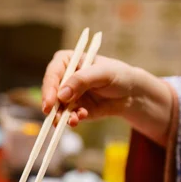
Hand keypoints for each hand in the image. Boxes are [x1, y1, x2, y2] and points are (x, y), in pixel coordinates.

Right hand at [42, 50, 172, 145]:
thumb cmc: (118, 75)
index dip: (49, 88)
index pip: (53, 73)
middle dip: (52, 106)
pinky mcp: (73, 109)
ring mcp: (67, 96)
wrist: (131, 94)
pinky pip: (67, 117)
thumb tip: (61, 95)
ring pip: (56, 108)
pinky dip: (72, 120)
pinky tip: (81, 117)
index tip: (49, 102)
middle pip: (50, 92)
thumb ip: (82, 81)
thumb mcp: (103, 73)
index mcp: (68, 61)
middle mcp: (64, 78)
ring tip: (74, 120)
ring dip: (61, 116)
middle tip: (54, 117)